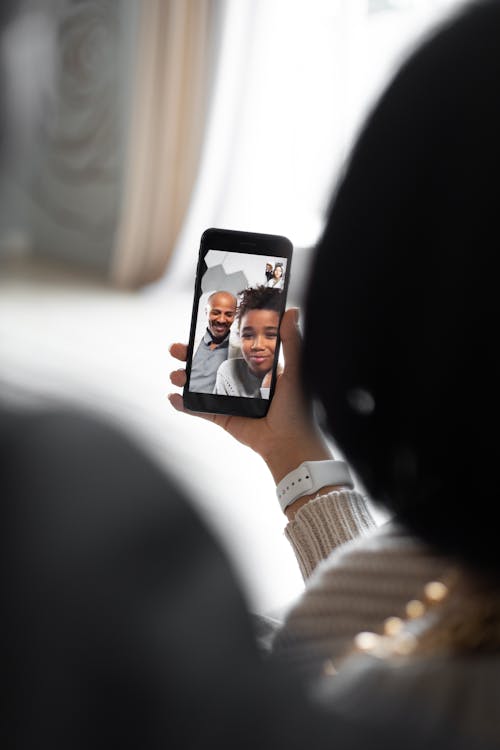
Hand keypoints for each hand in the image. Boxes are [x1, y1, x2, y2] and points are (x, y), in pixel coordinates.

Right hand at [168, 308, 332, 484]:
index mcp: (256, 366)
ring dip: (183, 378)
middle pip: (208, 363)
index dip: (212, 338)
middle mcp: (240, 381)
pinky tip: (174, 397)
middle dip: (189, 355)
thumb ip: (291, 340)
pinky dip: (184, 404)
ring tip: (176, 375)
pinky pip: (199, 409)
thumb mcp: (296, 369)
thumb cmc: (297, 408)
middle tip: (176, 349)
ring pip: (200, 385)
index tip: (198, 327)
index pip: (229, 347)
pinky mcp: (223, 417)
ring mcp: (229, 399)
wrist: (290, 443)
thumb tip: (292, 310)